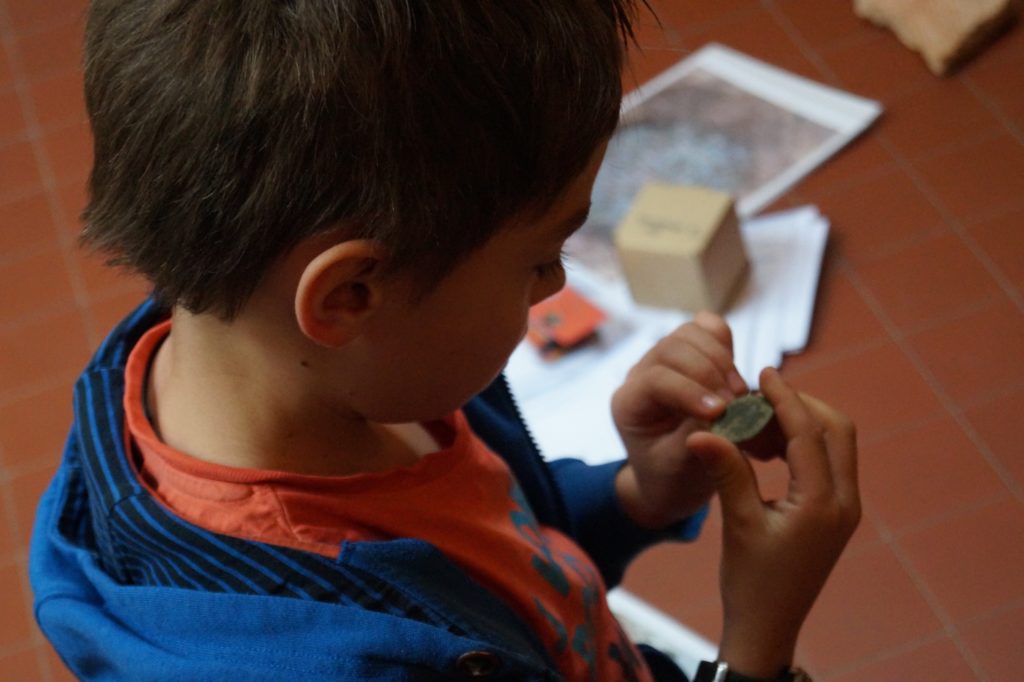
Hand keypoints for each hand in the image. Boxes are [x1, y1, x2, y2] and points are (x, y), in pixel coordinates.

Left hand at [612, 312, 748, 528]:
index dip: (690, 390)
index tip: (720, 412)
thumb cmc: (673, 478)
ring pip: (690, 334)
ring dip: (721, 358)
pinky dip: (724, 342)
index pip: (656, 380)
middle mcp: (641, 375)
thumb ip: (699, 433)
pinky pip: (706, 331)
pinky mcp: (689, 357)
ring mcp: (664, 361)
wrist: (673, 481)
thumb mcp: (682, 466)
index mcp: (629, 403)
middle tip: (737, 403)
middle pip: (672, 348)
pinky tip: (735, 370)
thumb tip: (726, 405)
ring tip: (740, 393)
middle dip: (709, 371)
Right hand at [686, 367, 860, 677]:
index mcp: (822, 504)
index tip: (764, 373)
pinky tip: (770, 442)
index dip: (786, 399)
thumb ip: (726, 472)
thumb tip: (702, 430)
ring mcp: (843, 508)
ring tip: (764, 412)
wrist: (768, 625)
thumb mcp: (737, 524)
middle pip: (837, 431)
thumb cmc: (751, 581)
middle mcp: (844, 502)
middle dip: (804, 404)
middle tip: (765, 392)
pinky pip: (827, 462)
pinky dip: (803, 443)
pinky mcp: (834, 513)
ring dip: (804, 422)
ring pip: (836, 444)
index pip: (809, 434)